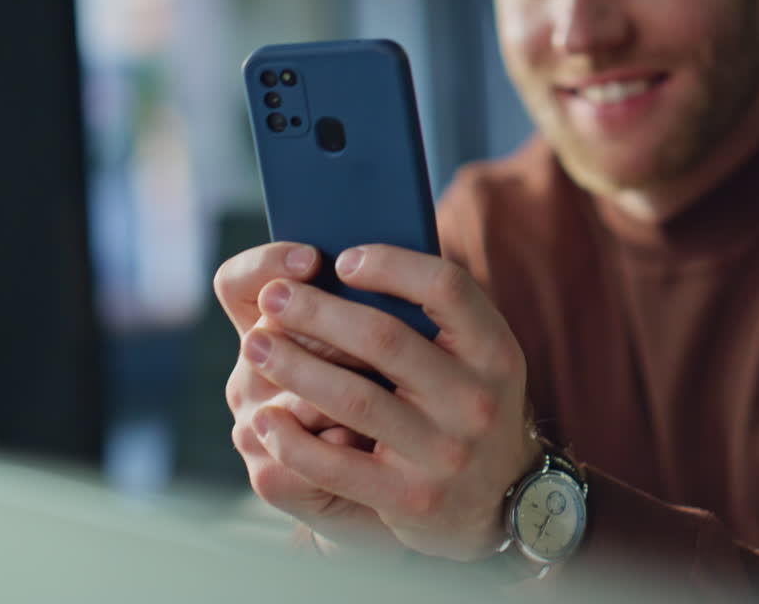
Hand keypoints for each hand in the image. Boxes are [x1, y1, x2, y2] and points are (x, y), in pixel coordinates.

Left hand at [241, 244, 542, 560]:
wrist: (503, 499)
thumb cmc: (466, 404)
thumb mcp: (476, 358)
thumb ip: (432, 317)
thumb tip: (345, 268)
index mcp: (494, 351)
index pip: (446, 287)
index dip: (390, 265)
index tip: (342, 260)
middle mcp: (475, 399)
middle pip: (384, 339)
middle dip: (317, 312)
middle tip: (272, 296)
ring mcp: (445, 451)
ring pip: (353, 398)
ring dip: (294, 367)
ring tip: (255, 346)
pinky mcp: (411, 498)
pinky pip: (337, 465)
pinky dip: (293, 441)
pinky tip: (264, 419)